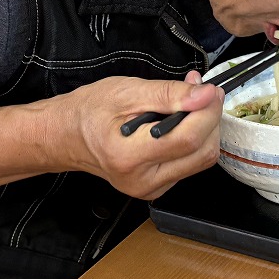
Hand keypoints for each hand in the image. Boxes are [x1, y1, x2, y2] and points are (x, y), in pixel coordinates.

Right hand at [65, 71, 223, 200]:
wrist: (67, 135)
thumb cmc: (89, 112)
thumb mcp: (127, 91)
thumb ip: (169, 94)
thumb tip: (204, 96)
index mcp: (129, 156)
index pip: (187, 139)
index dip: (207, 112)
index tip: (211, 90)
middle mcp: (142, 180)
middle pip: (201, 153)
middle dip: (210, 120)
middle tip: (202, 93)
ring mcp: (150, 189)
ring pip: (200, 160)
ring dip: (204, 130)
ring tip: (189, 105)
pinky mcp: (156, 188)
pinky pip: (189, 165)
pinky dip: (193, 141)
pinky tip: (180, 124)